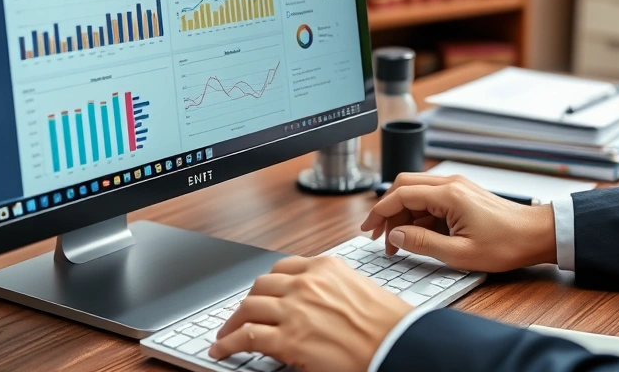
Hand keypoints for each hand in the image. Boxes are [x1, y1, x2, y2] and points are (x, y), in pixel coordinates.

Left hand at [209, 255, 411, 371]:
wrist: (396, 345)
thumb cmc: (388, 324)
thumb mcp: (359, 290)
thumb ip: (333, 289)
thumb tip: (317, 304)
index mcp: (325, 267)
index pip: (283, 269)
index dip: (269, 284)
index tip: (264, 293)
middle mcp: (306, 283)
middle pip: (261, 286)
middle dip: (249, 301)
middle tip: (243, 314)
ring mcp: (293, 310)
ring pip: (248, 308)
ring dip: (233, 322)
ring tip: (226, 334)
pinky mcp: (286, 338)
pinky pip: (245, 336)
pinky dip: (228, 343)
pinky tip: (222, 349)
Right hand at [359, 173, 556, 272]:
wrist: (536, 234)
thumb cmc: (506, 244)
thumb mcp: (460, 253)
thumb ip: (423, 243)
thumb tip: (396, 236)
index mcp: (448, 195)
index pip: (401, 194)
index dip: (379, 211)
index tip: (368, 229)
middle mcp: (450, 184)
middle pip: (404, 187)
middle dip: (386, 211)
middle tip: (377, 236)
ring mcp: (456, 188)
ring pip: (416, 193)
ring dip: (402, 214)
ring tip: (397, 243)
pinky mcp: (461, 195)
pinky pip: (430, 199)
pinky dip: (417, 215)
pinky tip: (416, 236)